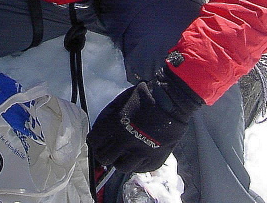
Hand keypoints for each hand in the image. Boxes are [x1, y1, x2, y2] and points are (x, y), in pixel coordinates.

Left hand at [87, 67, 201, 173]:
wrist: (172, 101)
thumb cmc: (146, 96)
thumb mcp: (122, 100)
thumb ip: (111, 115)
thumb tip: (103, 127)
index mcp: (115, 124)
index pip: (94, 141)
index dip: (95, 142)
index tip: (98, 142)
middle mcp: (126, 141)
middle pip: (105, 158)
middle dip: (104, 154)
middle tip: (109, 151)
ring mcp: (141, 152)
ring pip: (122, 168)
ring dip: (120, 161)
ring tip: (124, 155)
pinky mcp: (155, 159)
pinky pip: (140, 169)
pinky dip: (137, 164)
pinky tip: (138, 155)